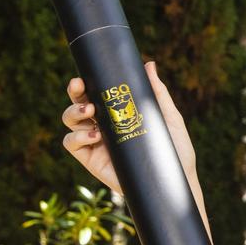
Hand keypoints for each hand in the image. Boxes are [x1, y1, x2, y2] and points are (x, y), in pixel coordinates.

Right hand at [61, 62, 199, 198]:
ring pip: (70, 121)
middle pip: (78, 104)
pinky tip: (94, 135)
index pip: (96, 94)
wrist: (175, 180)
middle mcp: (104, 125)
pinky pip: (72, 144)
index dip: (85, 84)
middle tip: (80, 87)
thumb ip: (157, 92)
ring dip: (73, 112)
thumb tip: (149, 64)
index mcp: (118, 113)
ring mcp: (96, 142)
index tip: (83, 77)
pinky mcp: (92, 160)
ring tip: (91, 112)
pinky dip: (76, 136)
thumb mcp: (167, 117)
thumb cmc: (174, 148)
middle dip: (74, 93)